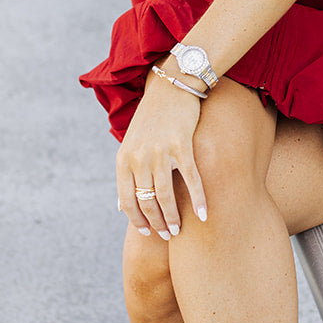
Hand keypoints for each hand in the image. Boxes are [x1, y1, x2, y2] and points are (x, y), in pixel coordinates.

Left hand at [117, 64, 208, 238]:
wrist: (170, 88)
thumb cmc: (151, 121)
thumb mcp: (131, 146)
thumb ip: (126, 176)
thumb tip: (120, 207)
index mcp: (123, 159)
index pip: (128, 200)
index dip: (137, 220)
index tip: (148, 234)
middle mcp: (138, 157)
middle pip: (147, 201)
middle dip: (157, 223)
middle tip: (169, 234)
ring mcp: (160, 151)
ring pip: (166, 194)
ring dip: (174, 216)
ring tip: (180, 229)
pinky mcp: (181, 144)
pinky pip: (191, 179)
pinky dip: (197, 199)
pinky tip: (202, 214)